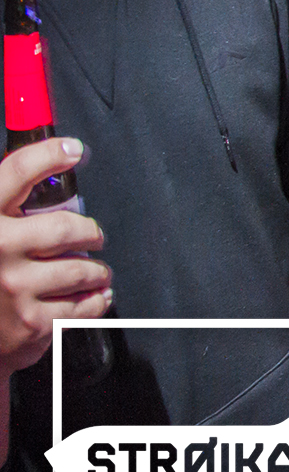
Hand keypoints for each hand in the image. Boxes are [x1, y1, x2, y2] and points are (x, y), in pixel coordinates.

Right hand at [0, 138, 111, 376]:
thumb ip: (7, 210)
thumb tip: (48, 171)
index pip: (16, 172)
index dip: (48, 155)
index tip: (72, 150)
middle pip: (66, 227)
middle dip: (90, 232)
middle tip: (93, 236)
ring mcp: (14, 287)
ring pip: (82, 268)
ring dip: (96, 270)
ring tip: (93, 271)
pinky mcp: (31, 321)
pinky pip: (85, 304)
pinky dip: (96, 299)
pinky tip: (93, 295)